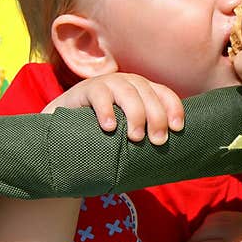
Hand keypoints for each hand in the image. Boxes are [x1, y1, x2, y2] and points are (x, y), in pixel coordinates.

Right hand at [41, 73, 183, 144]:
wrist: (64, 127)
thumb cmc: (105, 132)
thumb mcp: (129, 130)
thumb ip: (147, 134)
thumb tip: (172, 158)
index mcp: (144, 90)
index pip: (164, 93)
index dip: (173, 108)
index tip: (177, 128)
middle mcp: (128, 83)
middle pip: (148, 94)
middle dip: (157, 117)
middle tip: (158, 141)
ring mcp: (108, 83)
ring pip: (128, 93)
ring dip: (136, 115)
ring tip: (135, 137)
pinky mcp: (86, 89)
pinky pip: (100, 96)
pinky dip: (107, 111)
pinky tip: (110, 127)